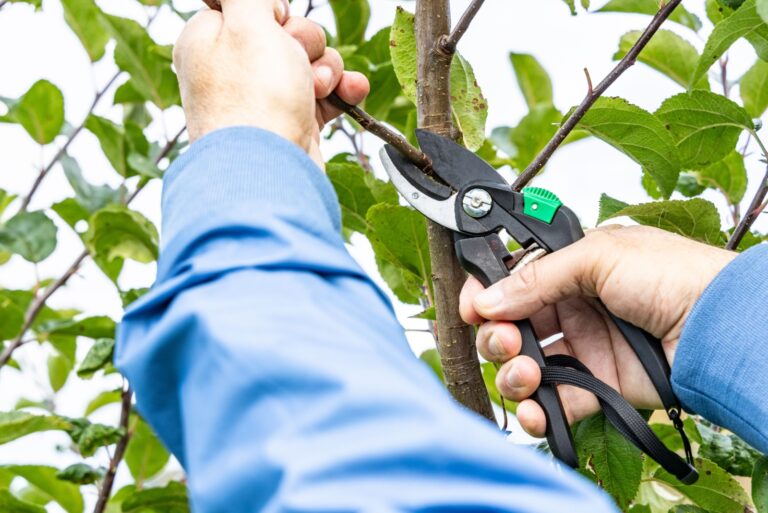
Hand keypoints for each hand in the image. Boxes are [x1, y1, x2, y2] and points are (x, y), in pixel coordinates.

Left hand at [173, 0, 368, 164]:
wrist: (270, 172)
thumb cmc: (253, 100)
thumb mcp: (248, 22)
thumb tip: (262, 1)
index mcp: (209, 42)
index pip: (248, 9)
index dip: (273, 13)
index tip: (277, 22)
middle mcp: (235, 71)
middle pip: (285, 34)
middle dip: (305, 42)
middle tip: (298, 59)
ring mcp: (266, 100)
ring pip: (310, 63)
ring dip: (327, 68)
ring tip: (320, 87)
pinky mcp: (293, 124)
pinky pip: (325, 95)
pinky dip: (341, 92)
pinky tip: (350, 92)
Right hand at [459, 225, 735, 436]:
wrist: (720, 325)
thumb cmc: (673, 275)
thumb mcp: (598, 256)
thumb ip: (537, 277)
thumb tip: (488, 298)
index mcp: (569, 270)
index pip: (513, 283)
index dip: (487, 296)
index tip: (472, 309)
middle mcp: (571, 309)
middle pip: (511, 328)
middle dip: (498, 337)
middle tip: (508, 341)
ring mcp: (583, 349)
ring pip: (526, 367)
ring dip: (512, 374)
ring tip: (526, 372)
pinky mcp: (597, 386)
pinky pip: (555, 404)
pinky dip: (537, 412)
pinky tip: (534, 410)